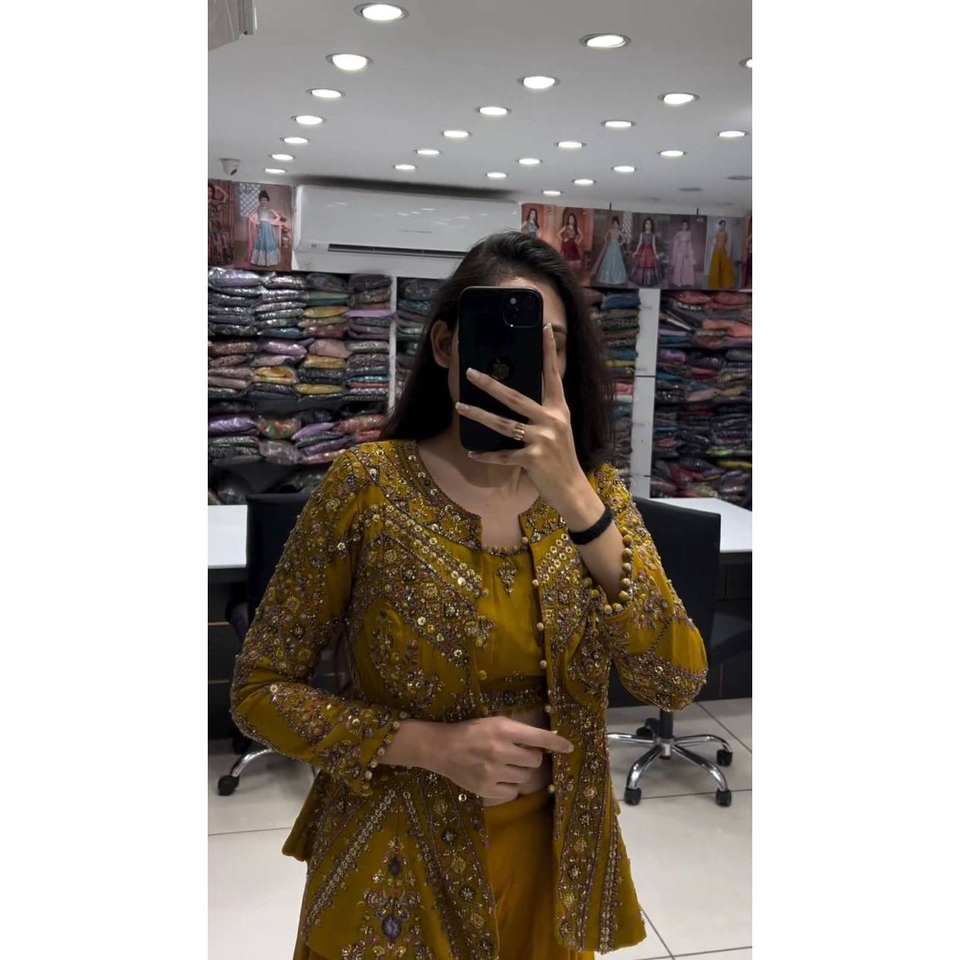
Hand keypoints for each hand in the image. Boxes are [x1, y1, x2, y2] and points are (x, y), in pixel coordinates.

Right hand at [428, 715, 572, 804]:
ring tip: (504, 765)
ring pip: (525, 778)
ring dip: (519, 772)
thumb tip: (544, 742)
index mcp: (503, 730)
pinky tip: (498, 778)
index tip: (569, 747)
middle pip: (535, 761)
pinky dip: (509, 786)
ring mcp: (493, 771)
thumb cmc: (471, 732)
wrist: (442, 748)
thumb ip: (517, 732)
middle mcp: (500, 750)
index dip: (556, 743)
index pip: (538, 738)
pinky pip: (512, 792)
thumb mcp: (494, 723)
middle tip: (518, 755)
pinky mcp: (487, 788)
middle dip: (530, 759)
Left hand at [454, 322, 593, 518]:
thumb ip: (542, 412)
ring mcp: (543, 439)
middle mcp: (552, 420)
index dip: (548, 351)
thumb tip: (515, 396)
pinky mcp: (534, 459)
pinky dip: (486, 454)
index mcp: (559, 409)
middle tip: (470, 372)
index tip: (542, 327)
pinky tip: (472, 452)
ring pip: (503, 424)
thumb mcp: (558, 428)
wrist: (572, 489)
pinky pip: (503, 455)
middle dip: (490, 384)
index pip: (552, 375)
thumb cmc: (561, 458)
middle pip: (515, 397)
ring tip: (459, 407)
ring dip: (478, 415)